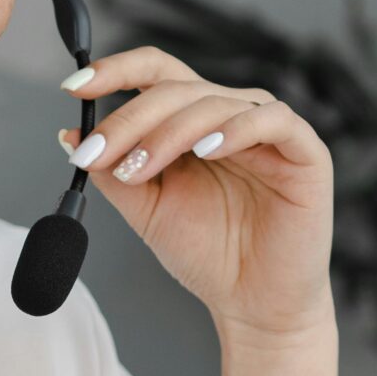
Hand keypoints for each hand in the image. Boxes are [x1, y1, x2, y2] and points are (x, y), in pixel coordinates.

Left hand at [58, 48, 334, 340]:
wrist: (253, 305)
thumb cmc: (209, 254)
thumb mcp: (147, 209)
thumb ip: (114, 171)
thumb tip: (70, 133)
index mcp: (195, 121)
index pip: (157, 74)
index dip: (116, 70)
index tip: (73, 88)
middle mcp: (231, 115)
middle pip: (177, 88)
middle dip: (129, 119)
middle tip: (98, 153)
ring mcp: (270, 130)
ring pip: (216, 101)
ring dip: (169, 131)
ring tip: (141, 167)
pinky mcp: (306, 152)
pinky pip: (273, 120)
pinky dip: (236, 129)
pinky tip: (207, 150)